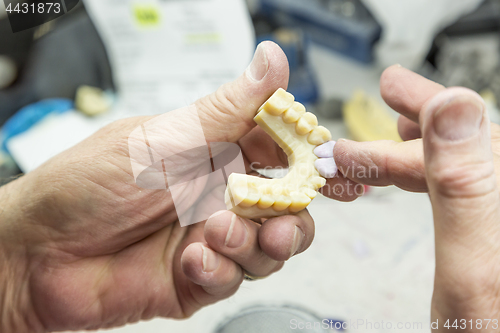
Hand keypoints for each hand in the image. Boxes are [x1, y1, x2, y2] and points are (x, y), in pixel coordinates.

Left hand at [0, 41, 317, 331]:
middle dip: (291, 218)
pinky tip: (190, 260)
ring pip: (267, 249)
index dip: (312, 162)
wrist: (35, 254)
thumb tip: (272, 60)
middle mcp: (218, 196)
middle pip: (286, 209)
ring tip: (216, 234)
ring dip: (252, 245)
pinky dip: (219, 271)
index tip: (335, 172)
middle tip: (277, 219)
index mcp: (215, 154)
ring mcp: (210, 239)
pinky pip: (233, 279)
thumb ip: (227, 109)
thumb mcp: (163, 139)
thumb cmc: (87, 184)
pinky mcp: (198, 278)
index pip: (280, 154)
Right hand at [332, 66, 499, 330]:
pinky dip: (429, 180)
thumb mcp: (473, 267)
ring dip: (419, 150)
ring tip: (392, 131)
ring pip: (463, 168)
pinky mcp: (496, 240)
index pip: (477, 134)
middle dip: (419, 124)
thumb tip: (454, 106)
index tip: (392, 86)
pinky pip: (462, 194)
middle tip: (390, 95)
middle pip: (471, 146)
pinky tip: (413, 175)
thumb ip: (465, 185)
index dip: (429, 104)